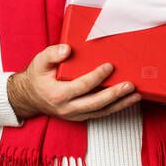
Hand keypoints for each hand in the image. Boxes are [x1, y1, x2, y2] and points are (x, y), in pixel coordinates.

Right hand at [6, 44, 141, 121]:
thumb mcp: (40, 61)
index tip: (109, 66)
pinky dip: (115, 108)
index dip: (97, 77)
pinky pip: (100, 113)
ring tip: (136, 95)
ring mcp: (75, 114)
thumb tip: (67, 50)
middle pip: (95, 103)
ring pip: (101, 111)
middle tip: (130, 85)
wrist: (29, 97)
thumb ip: (52, 54)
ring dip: (120, 104)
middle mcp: (67, 108)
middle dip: (114, 94)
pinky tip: (127, 101)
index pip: (82, 86)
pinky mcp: (81, 116)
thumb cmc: (37, 77)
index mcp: (58, 94)